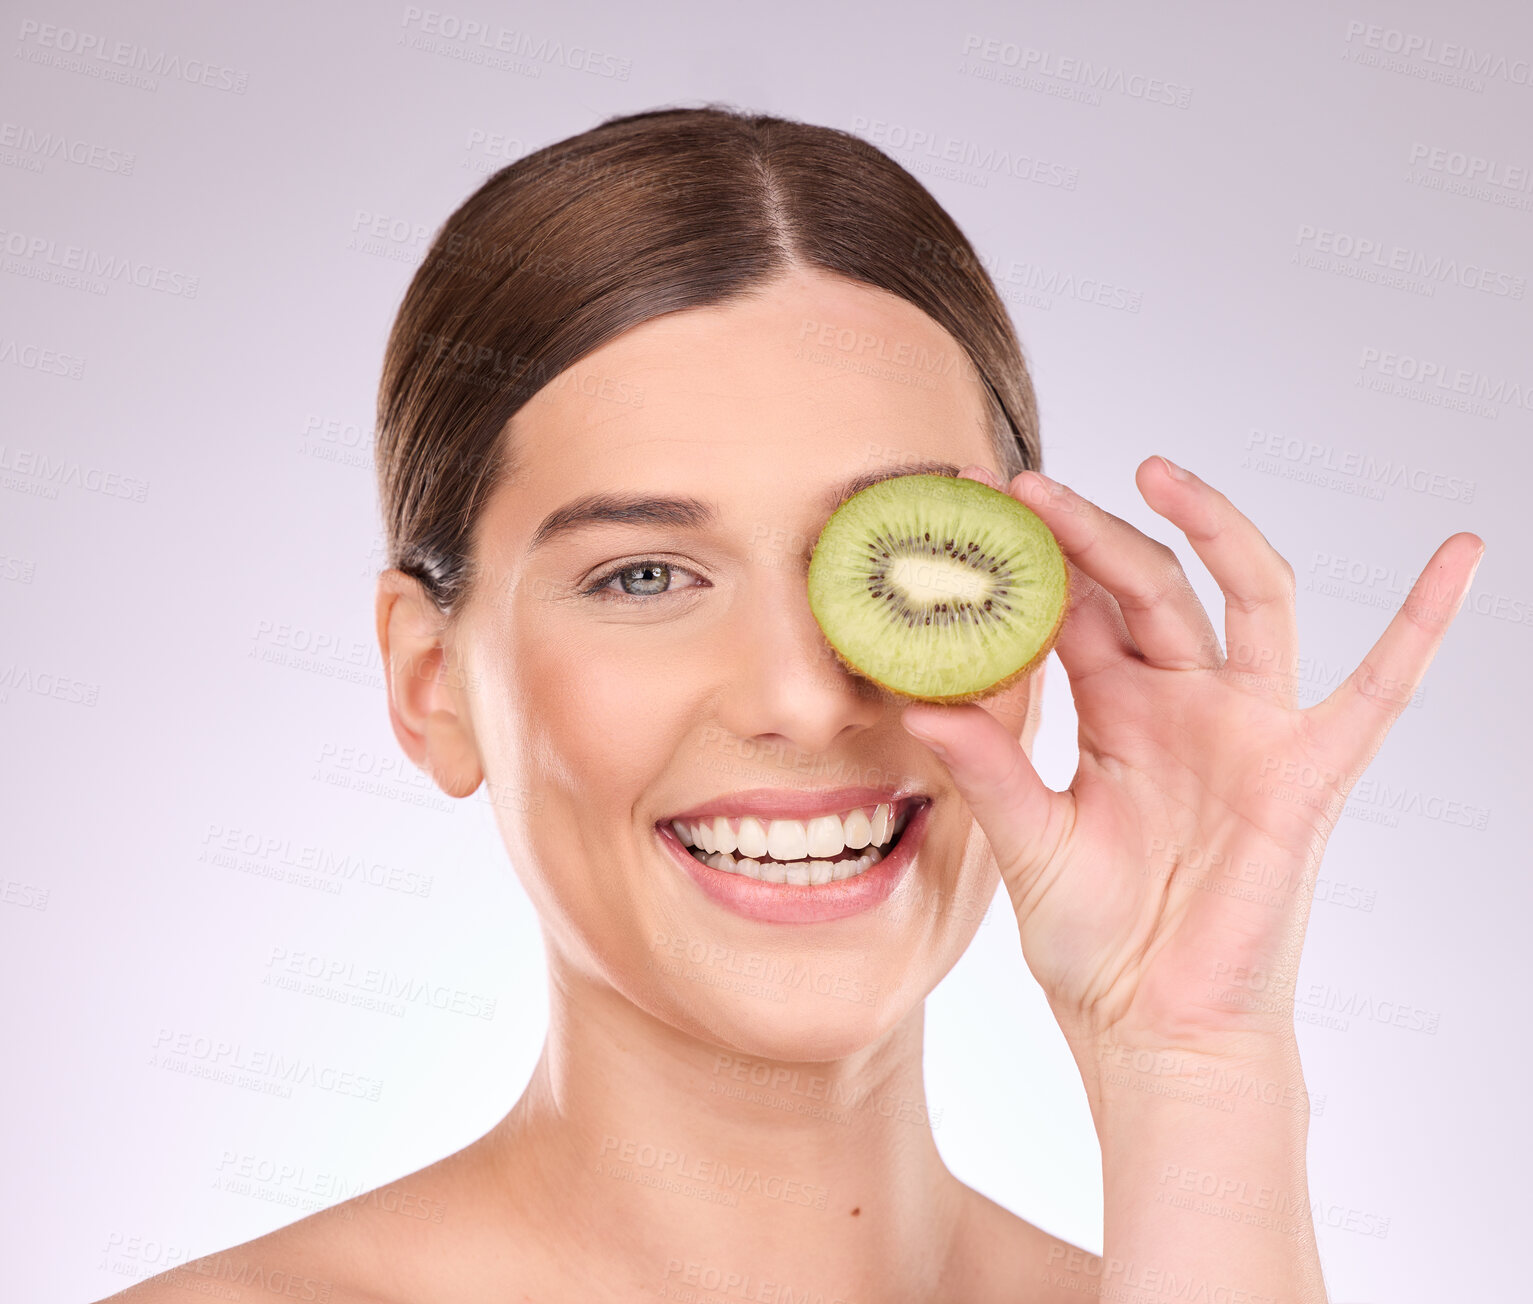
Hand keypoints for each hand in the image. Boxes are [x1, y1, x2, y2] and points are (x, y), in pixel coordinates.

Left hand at [901, 456, 1482, 1068]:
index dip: (1037, 564)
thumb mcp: (1028, 842)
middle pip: (1150, 587)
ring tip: (1155, 474)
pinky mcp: (1309, 772)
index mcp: (1115, 713)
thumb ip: (988, 769)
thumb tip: (918, 705)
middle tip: (1031, 490)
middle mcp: (1183, 705)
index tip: (976, 514)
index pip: (1081, 610)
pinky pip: (1381, 690)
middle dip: (1095, 533)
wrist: (1155, 1027)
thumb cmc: (1096, 941)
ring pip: (1246, 599)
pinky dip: (1425, 624)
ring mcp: (1249, 729)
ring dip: (1213, 530)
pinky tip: (1460, 556)